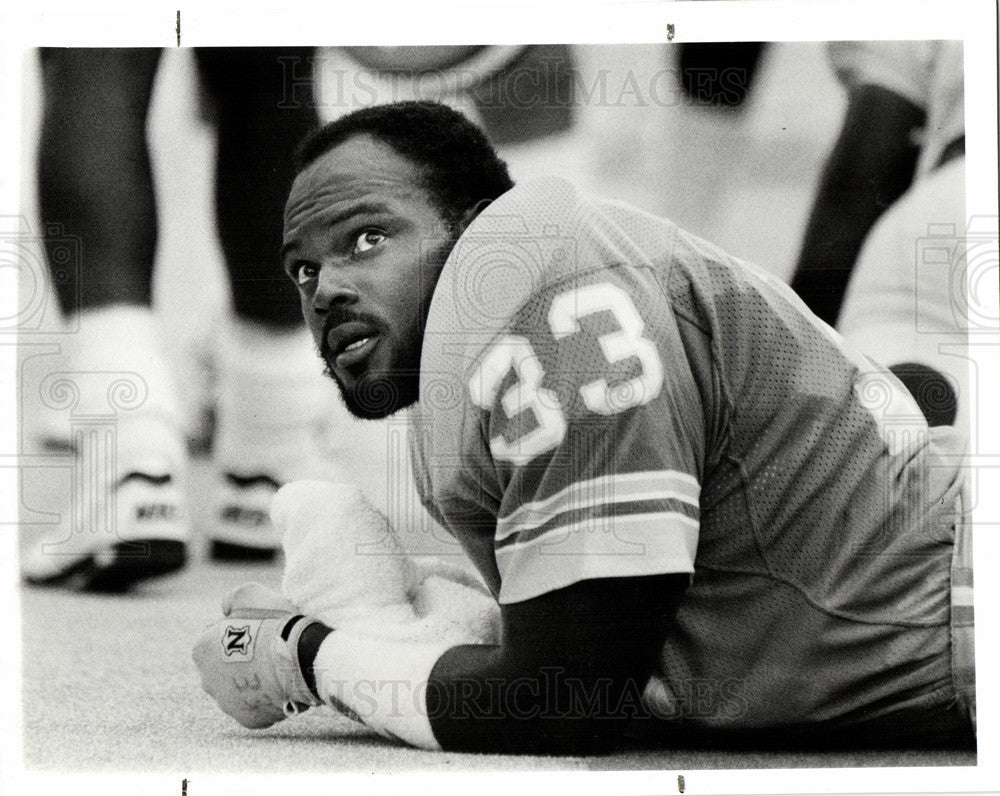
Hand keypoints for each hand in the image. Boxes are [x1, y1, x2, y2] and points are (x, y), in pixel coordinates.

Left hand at [193, 584, 323, 728]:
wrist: (301, 656)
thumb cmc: (274, 622)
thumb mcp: (249, 593)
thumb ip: (230, 599)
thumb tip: (225, 609)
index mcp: (201, 650)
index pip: (213, 638)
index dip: (235, 631)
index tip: (256, 628)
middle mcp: (207, 681)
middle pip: (222, 667)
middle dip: (238, 660)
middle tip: (266, 648)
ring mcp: (228, 704)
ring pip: (238, 690)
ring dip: (251, 680)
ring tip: (277, 667)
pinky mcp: (249, 720)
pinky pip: (256, 707)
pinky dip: (266, 698)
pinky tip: (281, 684)